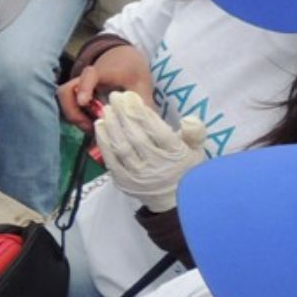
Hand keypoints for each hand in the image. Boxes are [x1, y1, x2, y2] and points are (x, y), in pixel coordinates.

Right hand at [57, 44, 153, 131]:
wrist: (122, 57)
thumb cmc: (131, 70)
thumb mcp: (142, 84)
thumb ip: (143, 103)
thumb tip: (146, 126)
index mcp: (103, 72)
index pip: (89, 75)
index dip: (84, 87)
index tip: (83, 102)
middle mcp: (84, 79)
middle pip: (66, 92)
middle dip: (73, 112)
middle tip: (90, 127)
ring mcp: (78, 87)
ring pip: (65, 102)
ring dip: (75, 117)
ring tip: (92, 129)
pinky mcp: (77, 95)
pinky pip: (70, 106)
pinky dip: (78, 118)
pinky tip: (92, 125)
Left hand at [94, 90, 207, 212]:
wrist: (175, 200)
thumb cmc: (185, 168)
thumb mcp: (197, 150)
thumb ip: (195, 133)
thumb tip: (189, 119)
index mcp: (176, 156)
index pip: (158, 132)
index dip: (142, 114)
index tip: (130, 97)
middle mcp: (156, 166)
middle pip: (137, 137)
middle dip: (124, 115)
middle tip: (114, 97)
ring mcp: (138, 176)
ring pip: (122, 148)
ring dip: (112, 126)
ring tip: (106, 109)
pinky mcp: (123, 182)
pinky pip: (111, 160)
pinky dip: (103, 142)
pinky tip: (99, 126)